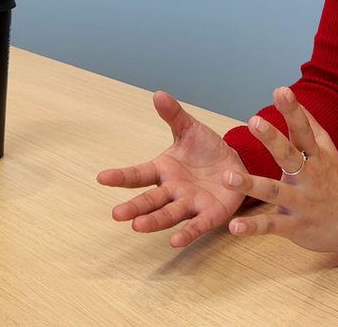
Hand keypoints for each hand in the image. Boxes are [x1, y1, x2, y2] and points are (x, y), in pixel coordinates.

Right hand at [97, 91, 248, 247]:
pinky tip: (174, 242)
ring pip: (169, 214)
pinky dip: (186, 234)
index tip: (101, 177)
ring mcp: (189, 204)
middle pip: (150, 200)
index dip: (120, 176)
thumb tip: (158, 94)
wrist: (236, 163)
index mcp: (164, 170)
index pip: (139, 174)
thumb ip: (174, 116)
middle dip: (134, 207)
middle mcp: (172, 190)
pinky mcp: (209, 215)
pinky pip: (196, 225)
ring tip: (137, 227)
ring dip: (154, 221)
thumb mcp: (190, 130)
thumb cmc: (207, 149)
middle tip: (117, 214)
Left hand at [221, 87, 337, 254]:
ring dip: (251, 184)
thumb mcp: (329, 152)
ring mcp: (301, 202)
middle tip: (254, 122)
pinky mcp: (294, 226)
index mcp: (316, 157)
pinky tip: (234, 225)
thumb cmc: (337, 183)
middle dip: (272, 139)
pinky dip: (253, 227)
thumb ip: (311, 127)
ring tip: (228, 177)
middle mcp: (309, 177)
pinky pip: (271, 225)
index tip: (281, 91)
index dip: (293, 111)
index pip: (304, 130)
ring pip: (274, 191)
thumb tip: (296, 101)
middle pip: (290, 155)